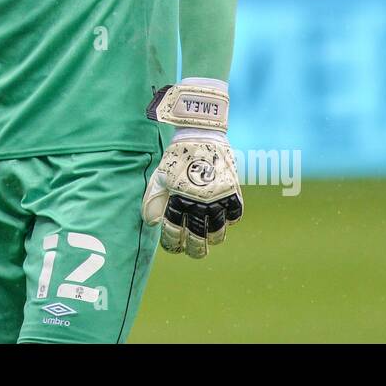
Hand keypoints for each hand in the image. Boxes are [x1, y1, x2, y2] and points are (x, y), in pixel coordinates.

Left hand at [141, 136, 242, 257]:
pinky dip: (230, 221)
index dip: (173, 243)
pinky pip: (234, 215)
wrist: (200, 133)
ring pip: (218, 231)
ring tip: (210, 240)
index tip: (174, 247)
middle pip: (197, 237)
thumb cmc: (177, 157)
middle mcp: (198, 201)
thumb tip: (151, 222)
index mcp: (177, 198)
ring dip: (213, 239)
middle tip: (194, 252)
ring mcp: (217, 197)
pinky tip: (224, 222)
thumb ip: (154, 200)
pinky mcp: (232, 190)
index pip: (174, 230)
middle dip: (195, 249)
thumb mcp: (160, 176)